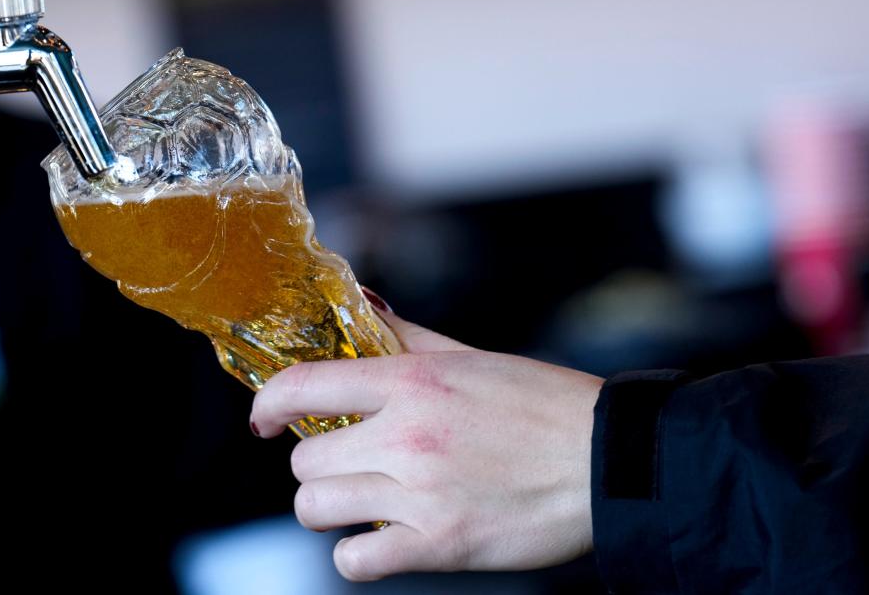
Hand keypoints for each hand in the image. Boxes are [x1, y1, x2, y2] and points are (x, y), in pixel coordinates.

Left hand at [250, 300, 603, 581]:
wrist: (607, 463)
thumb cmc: (544, 406)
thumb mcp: (471, 357)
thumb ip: (406, 337)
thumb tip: (364, 306)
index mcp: (413, 383)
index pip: (304, 385)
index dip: (267, 404)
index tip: (261, 419)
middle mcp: (408, 435)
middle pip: (304, 458)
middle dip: (318, 463)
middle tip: (349, 462)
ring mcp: (420, 493)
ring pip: (317, 507)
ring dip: (331, 506)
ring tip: (364, 499)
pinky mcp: (440, 545)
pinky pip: (354, 561)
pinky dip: (358, 555)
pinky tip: (381, 539)